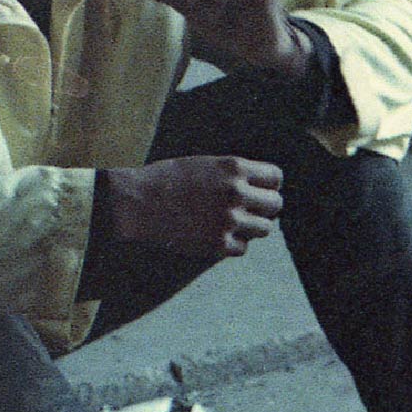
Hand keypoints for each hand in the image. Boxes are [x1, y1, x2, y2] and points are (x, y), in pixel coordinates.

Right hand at [105, 155, 283, 259]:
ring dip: (252, 227)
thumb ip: (233, 174)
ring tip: (232, 224)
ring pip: (264, 228)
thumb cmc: (165, 179)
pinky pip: (242, 248)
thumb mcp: (204, 164)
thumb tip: (257, 188)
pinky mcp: (217, 244)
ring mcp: (228, 220)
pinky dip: (233, 244)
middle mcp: (236, 193)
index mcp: (234, 167)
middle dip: (264, 207)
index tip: (260, 191)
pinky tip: (216, 236)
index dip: (269, 185)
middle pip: (275, 204)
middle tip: (248, 210)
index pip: (276, 177)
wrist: (135, 203)